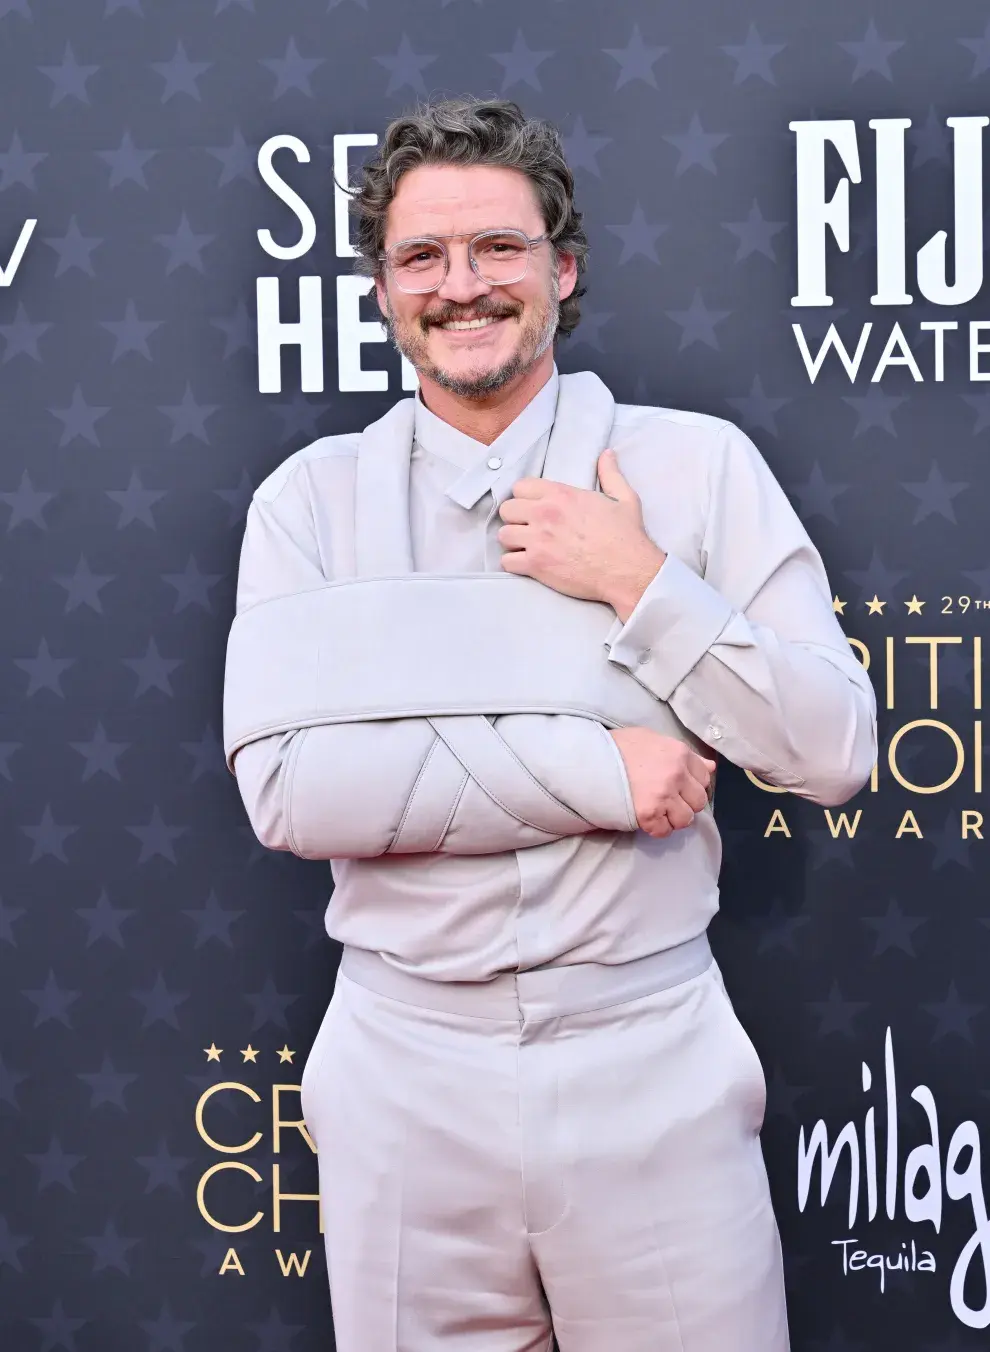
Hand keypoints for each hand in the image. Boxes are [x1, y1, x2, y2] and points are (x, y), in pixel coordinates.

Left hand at [497, 449, 665, 610]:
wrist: (628, 571)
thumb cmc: (626, 537)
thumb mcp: (624, 498)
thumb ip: (610, 474)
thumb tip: (607, 454)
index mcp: (561, 495)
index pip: (520, 487)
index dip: (524, 498)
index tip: (533, 507)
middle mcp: (545, 513)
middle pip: (507, 509)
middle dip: (515, 519)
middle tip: (528, 528)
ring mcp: (538, 540)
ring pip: (503, 535)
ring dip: (513, 542)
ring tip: (527, 547)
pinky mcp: (536, 565)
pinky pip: (507, 561)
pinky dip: (515, 564)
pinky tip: (527, 564)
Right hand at [608, 727, 716, 838]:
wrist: (590, 758)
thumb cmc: (620, 746)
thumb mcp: (653, 739)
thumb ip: (683, 754)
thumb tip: (710, 766)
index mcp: (679, 753)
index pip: (705, 777)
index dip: (692, 784)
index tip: (680, 786)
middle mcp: (676, 774)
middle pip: (699, 801)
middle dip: (685, 803)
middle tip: (668, 800)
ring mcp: (663, 795)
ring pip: (685, 820)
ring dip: (673, 818)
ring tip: (658, 811)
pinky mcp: (648, 813)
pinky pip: (664, 831)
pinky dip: (657, 829)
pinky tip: (647, 819)